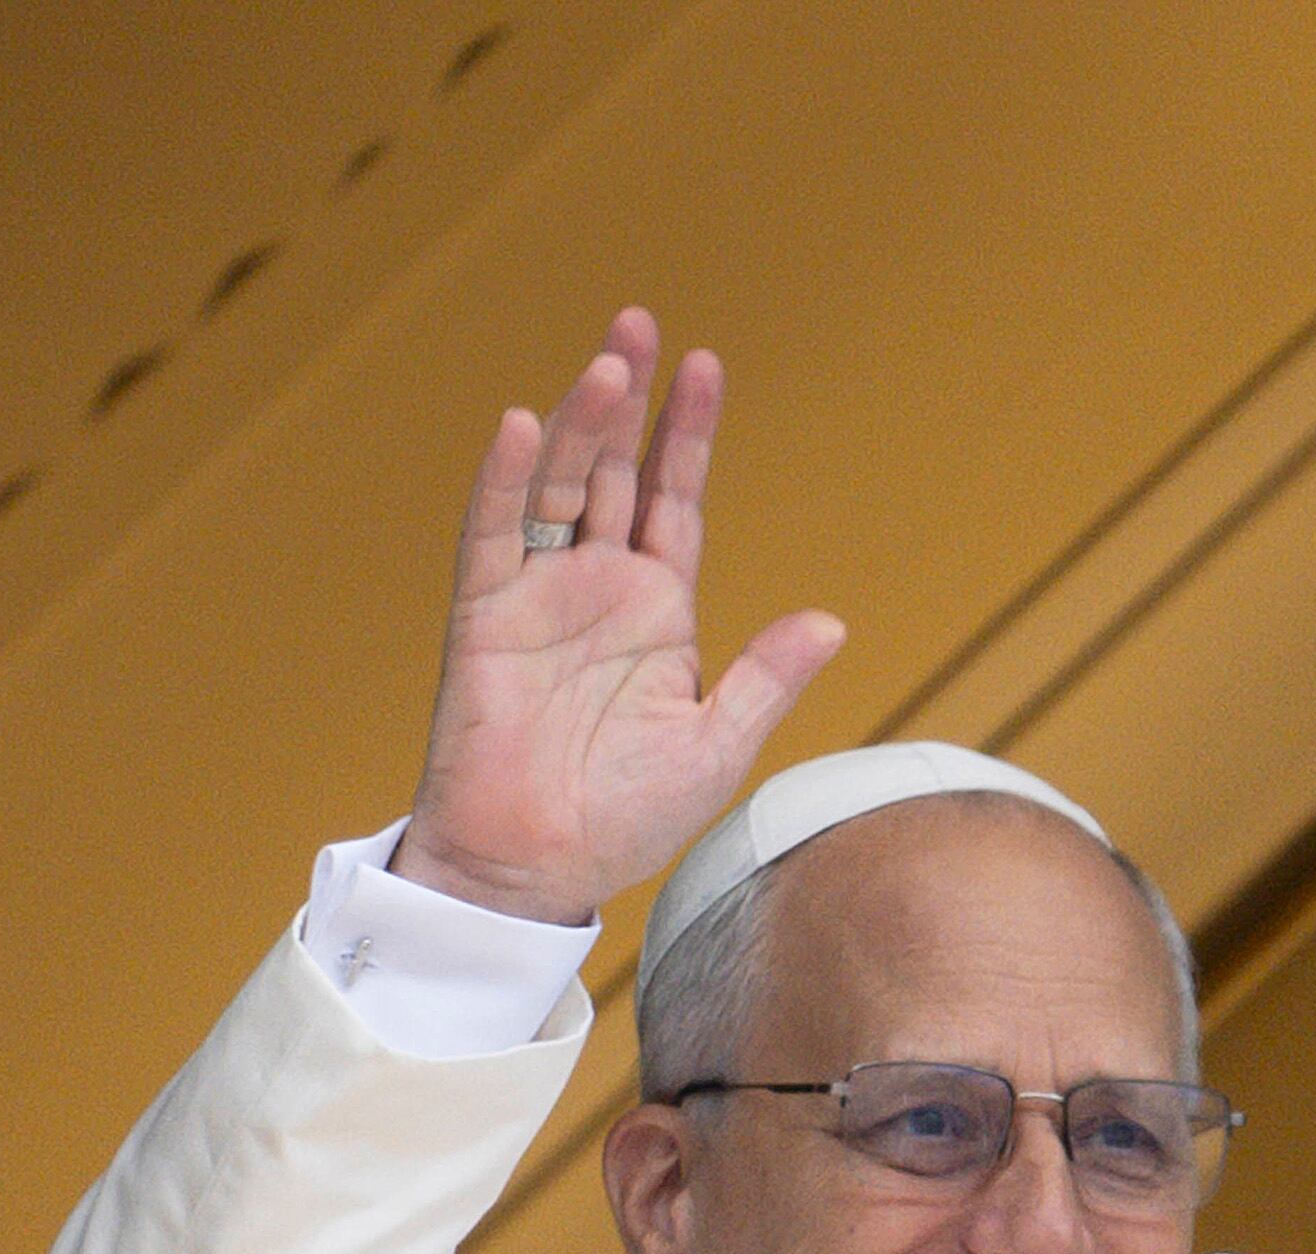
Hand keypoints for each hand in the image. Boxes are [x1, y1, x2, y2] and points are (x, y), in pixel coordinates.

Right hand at [390, 311, 845, 925]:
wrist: (535, 870)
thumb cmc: (623, 821)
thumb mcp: (714, 748)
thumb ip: (765, 679)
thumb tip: (831, 622)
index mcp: (657, 612)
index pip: (677, 500)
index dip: (689, 434)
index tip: (706, 365)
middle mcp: (597, 588)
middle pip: (617, 471)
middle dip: (630, 399)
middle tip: (641, 322)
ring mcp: (538, 597)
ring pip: (561, 487)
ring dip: (582, 423)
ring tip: (608, 363)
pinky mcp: (484, 617)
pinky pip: (493, 534)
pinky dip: (506, 479)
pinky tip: (526, 425)